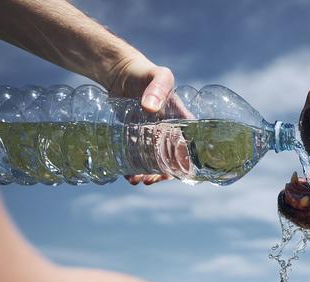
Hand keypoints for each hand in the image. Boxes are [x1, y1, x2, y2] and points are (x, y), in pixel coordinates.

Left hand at [106, 54, 176, 184]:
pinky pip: (137, 156)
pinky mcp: (135, 137)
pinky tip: (127, 174)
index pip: (189, 147)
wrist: (121, 73)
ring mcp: (151, 136)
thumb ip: (157, 89)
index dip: (183, 163)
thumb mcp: (158, 77)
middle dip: (162, 174)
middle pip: (171, 159)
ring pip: (153, 161)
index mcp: (181, 121)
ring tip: (135, 180)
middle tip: (148, 180)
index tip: (172, 173)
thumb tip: (151, 108)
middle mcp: (169, 131)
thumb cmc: (145, 73)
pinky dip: (133, 167)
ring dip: (147, 174)